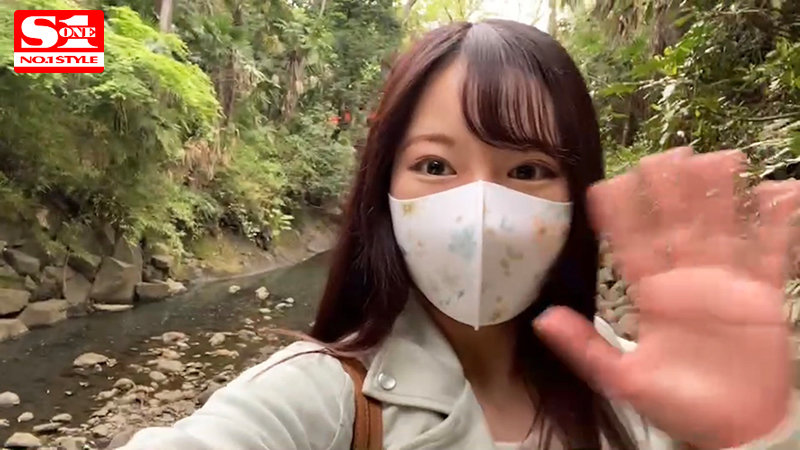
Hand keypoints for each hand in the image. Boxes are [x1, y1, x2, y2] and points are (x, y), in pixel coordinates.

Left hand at [534, 147, 795, 447]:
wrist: (728, 430)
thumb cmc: (675, 404)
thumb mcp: (623, 379)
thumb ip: (586, 348)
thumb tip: (543, 319)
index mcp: (649, 294)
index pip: (630, 244)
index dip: (620, 215)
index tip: (608, 184)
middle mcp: (684, 280)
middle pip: (676, 223)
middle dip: (673, 189)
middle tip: (670, 153)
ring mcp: (723, 283)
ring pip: (721, 226)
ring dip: (721, 193)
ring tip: (722, 157)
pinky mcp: (760, 296)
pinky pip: (771, 253)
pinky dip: (778, 224)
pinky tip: (780, 192)